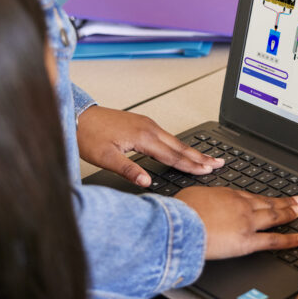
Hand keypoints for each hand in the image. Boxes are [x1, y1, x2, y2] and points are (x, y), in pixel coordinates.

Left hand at [76, 106, 222, 186]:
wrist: (78, 116)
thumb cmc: (89, 135)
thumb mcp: (105, 157)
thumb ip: (129, 170)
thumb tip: (146, 182)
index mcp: (143, 136)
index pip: (173, 155)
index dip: (192, 165)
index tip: (207, 171)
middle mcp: (149, 127)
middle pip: (180, 146)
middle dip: (201, 156)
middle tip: (219, 163)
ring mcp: (147, 123)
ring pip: (175, 140)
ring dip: (192, 150)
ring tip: (207, 157)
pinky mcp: (142, 123)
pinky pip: (167, 136)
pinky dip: (179, 144)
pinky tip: (183, 149)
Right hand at [175, 187, 297, 258]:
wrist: (180, 224)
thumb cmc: (180, 211)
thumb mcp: (192, 196)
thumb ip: (203, 200)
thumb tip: (201, 202)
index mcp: (227, 194)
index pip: (250, 196)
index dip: (263, 197)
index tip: (270, 198)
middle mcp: (241, 206)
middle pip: (266, 203)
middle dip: (284, 202)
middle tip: (297, 201)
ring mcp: (246, 223)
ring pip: (273, 216)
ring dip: (289, 213)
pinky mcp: (247, 241)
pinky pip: (273, 241)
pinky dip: (290, 240)